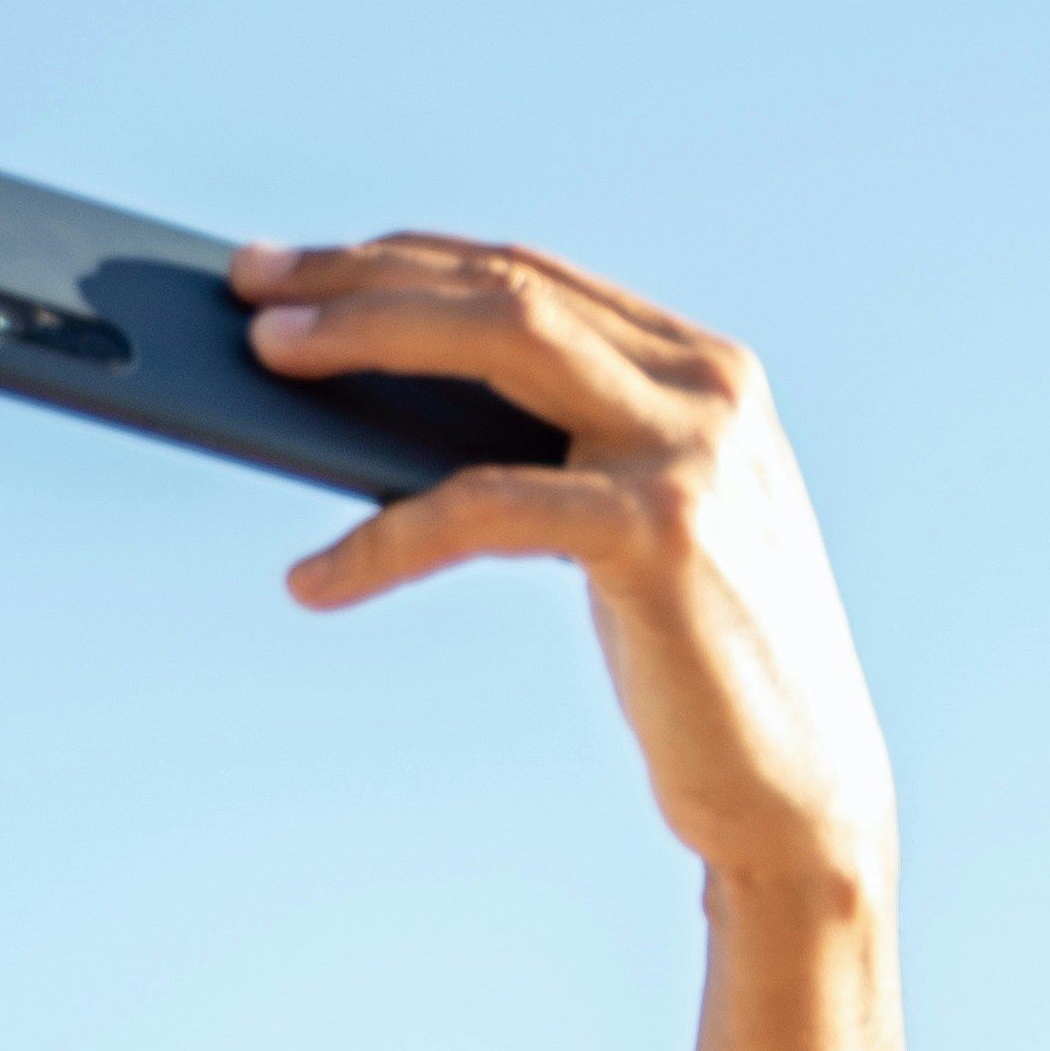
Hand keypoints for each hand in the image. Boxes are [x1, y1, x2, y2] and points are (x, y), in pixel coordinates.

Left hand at [236, 239, 889, 905]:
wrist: (798, 790)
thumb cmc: (696, 663)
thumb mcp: (626, 526)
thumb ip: (558, 451)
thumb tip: (387, 415)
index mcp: (703, 368)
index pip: (530, 274)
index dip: (404, 260)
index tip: (301, 268)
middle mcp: (707, 385)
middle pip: (505, 286)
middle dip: (364, 277)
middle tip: (252, 286)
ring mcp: (689, 449)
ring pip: (499, 342)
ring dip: (367, 339)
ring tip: (269, 364)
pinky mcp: (657, 531)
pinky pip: (482, 505)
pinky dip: (385, 537)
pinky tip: (317, 578)